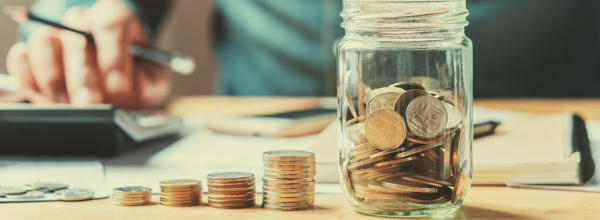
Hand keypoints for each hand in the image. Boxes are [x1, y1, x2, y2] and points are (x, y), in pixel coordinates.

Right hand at [6, 0, 168, 108]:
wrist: (115, 74)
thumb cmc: (133, 74)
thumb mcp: (152, 79)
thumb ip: (150, 84)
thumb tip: (136, 87)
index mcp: (114, 18)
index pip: (111, 24)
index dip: (114, 57)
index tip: (118, 87)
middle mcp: (81, 22)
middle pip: (76, 41)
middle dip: (83, 80)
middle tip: (91, 106)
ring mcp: (55, 35)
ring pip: (43, 44)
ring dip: (55, 81)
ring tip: (69, 107)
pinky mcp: (31, 53)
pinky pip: (21, 58)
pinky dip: (31, 80)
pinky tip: (49, 100)